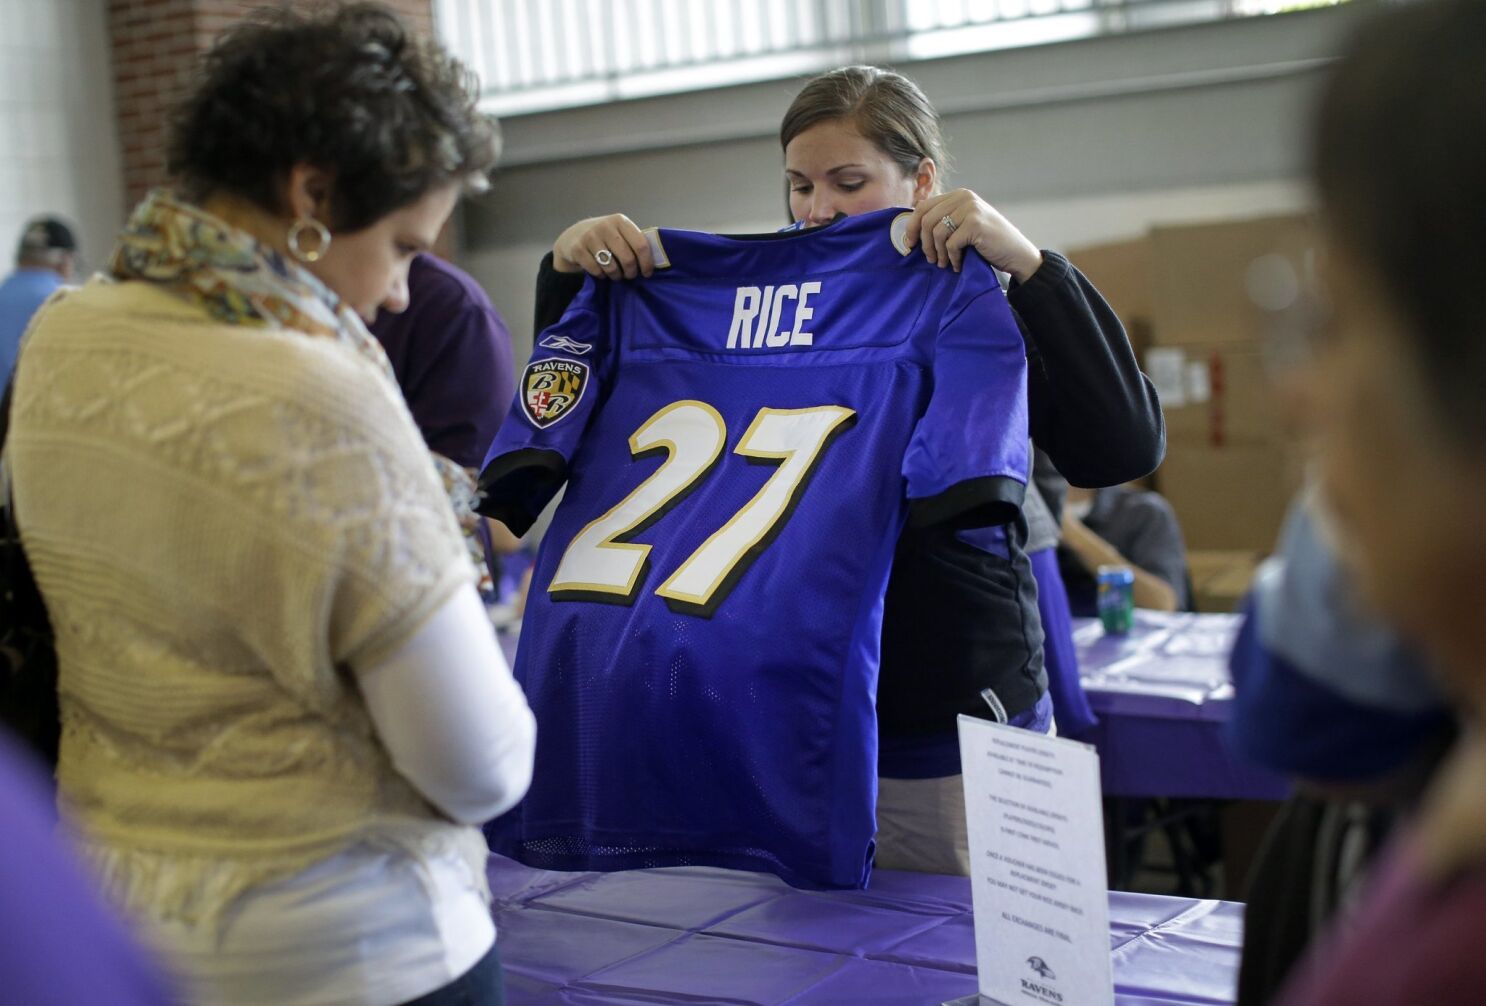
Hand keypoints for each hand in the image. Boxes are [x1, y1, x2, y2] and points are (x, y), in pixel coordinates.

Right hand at [552, 214, 655, 279]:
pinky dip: (601, 275)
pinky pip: (596, 270)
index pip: (641, 244)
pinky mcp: (577, 249)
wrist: (572, 237)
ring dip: (616, 275)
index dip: (647, 262)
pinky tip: (601, 272)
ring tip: (615, 274)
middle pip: (627, 258)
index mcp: (620, 221)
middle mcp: (606, 226)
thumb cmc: (604, 238)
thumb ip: (633, 242)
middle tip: (629, 276)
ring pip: (611, 267)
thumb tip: (656, 262)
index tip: (646, 273)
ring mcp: (590, 237)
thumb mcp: (619, 233)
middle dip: (631, 272)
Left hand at [903, 189, 1043, 282]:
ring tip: (944, 264)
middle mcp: (964, 197)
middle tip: (930, 260)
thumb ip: (944, 220)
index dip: (912, 226)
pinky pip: (950, 244)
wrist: (1016, 253)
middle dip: (924, 243)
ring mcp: (971, 209)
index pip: (923, 206)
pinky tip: (958, 265)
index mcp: (958, 195)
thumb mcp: (963, 224)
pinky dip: (952, 259)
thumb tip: (911, 230)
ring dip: (937, 253)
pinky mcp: (975, 224)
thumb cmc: (987, 242)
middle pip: (926, 219)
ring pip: (936, 232)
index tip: (909, 244)